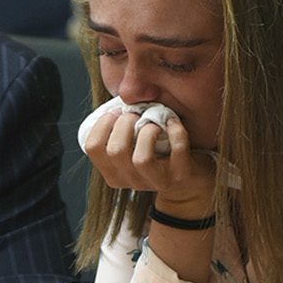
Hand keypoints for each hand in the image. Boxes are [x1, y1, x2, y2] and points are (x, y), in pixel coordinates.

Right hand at [81, 110, 215, 216]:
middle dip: (124, 124)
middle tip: (135, 115)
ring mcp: (156, 181)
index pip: (92, 148)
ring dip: (147, 132)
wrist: (189, 180)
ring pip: (141, 159)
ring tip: (153, 123)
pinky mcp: (180, 176)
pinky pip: (177, 150)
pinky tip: (172, 122)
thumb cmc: (156, 153)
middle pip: (116, 151)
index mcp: (113, 174)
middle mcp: (131, 181)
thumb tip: (117, 100)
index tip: (115, 113)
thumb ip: (118, 131)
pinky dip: (175, 130)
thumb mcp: (131, 146)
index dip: (101, 124)